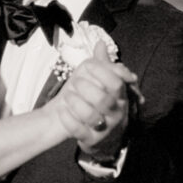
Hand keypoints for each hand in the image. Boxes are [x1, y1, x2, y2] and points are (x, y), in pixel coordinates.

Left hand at [53, 41, 137, 156]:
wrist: (89, 128)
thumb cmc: (94, 99)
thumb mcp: (100, 81)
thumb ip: (102, 64)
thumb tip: (101, 43)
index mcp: (120, 97)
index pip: (116, 82)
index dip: (101, 71)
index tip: (87, 65)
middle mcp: (115, 114)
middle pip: (103, 99)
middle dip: (85, 87)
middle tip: (75, 82)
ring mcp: (104, 128)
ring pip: (90, 115)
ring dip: (75, 102)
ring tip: (68, 96)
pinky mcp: (90, 139)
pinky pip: (77, 129)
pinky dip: (67, 118)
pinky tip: (62, 109)